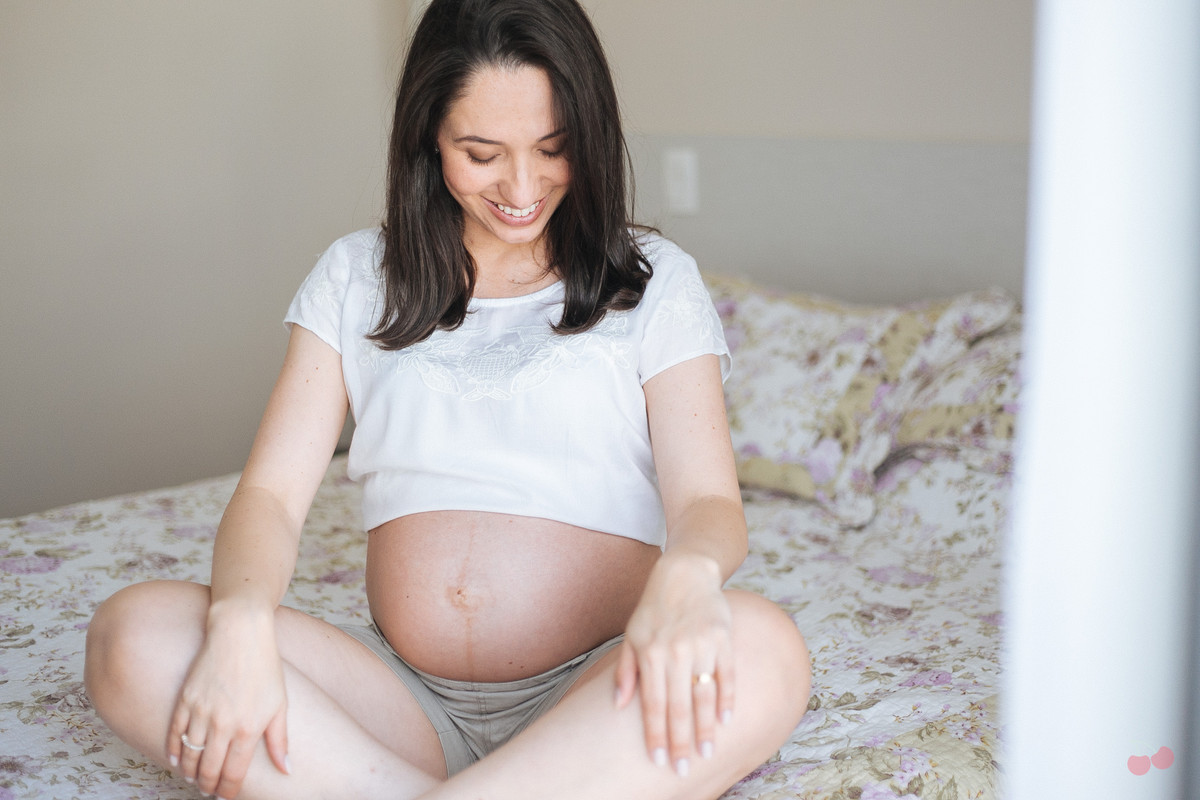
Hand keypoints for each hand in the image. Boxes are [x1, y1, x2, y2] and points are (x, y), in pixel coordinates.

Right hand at [167, 607, 289, 798]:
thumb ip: (280, 740)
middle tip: (209, 791)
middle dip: (208, 786)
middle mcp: (222, 725)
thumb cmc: (265, 667)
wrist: (240, 632)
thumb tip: (286, 769)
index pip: (233, 774)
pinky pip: (174, 733)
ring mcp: (201, 712)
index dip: (228, 791)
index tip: (227, 797)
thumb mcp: (280, 704)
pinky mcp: (186, 699)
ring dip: (189, 772)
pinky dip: (173, 751)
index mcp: (248, 729)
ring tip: (194, 779)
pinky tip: (175, 760)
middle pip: (208, 769)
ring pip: (189, 755)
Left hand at [614, 553, 734, 776]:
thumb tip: (619, 706)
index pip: (653, 704)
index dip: (656, 734)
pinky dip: (727, 700)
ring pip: (704, 696)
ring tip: (704, 753)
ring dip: (704, 728)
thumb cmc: (654, 607)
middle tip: (682, 769)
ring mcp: (702, 646)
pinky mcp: (723, 639)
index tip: (658, 759)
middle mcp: (676, 652)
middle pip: (679, 706)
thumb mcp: (632, 634)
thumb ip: (626, 671)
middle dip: (680, 741)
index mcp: (651, 654)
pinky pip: (727, 676)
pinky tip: (726, 721)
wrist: (685, 573)